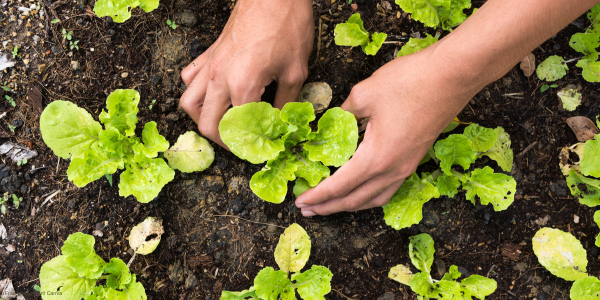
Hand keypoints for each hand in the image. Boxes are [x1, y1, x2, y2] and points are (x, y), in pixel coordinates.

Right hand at [180, 0, 313, 147]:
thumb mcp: (296, 71)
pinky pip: (190, 79)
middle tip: (241, 144)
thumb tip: (281, 125)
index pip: (237, 129)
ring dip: (202, 118)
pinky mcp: (208, 53)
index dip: (249, 145)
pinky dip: (197, 92)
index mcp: (242, 85)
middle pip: (206, 123)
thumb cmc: (288, 27)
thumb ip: (286, 103)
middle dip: (222, 141)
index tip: (260, 150)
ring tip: (222, 124)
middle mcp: (219, 78)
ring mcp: (210, 65)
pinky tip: (214, 95)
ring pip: (189, 103)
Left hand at [295, 44, 479, 215]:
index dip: (317, 196)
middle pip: (355, 200)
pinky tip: (361, 191)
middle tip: (307, 209)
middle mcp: (392, 170)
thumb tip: (330, 123)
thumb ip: (342, 114)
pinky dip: (369, 196)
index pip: (339, 186)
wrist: (453, 75)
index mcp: (376, 158)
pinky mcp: (415, 159)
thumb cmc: (409, 82)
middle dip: (328, 207)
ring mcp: (407, 167)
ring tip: (330, 206)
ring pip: (374, 199)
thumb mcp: (364, 94)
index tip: (300, 201)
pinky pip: (388, 189)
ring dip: (349, 205)